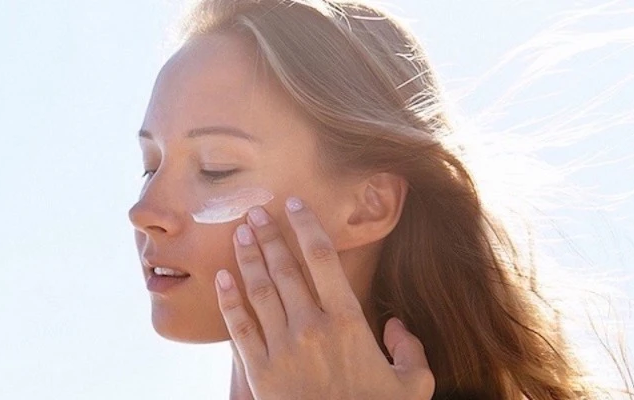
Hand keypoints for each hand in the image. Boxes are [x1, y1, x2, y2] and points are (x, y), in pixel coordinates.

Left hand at [216, 196, 433, 399]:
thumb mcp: (412, 385)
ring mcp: (282, 349)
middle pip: (284, 269)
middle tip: (255, 211)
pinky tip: (221, 279)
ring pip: (258, 292)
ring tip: (240, 234)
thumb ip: (411, 349)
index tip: (294, 204)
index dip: (306, 226)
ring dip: (247, 259)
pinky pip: (239, 328)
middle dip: (269, 235)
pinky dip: (228, 300)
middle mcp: (312, 328)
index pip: (323, 259)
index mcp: (349, 323)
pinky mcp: (260, 372)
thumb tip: (398, 325)